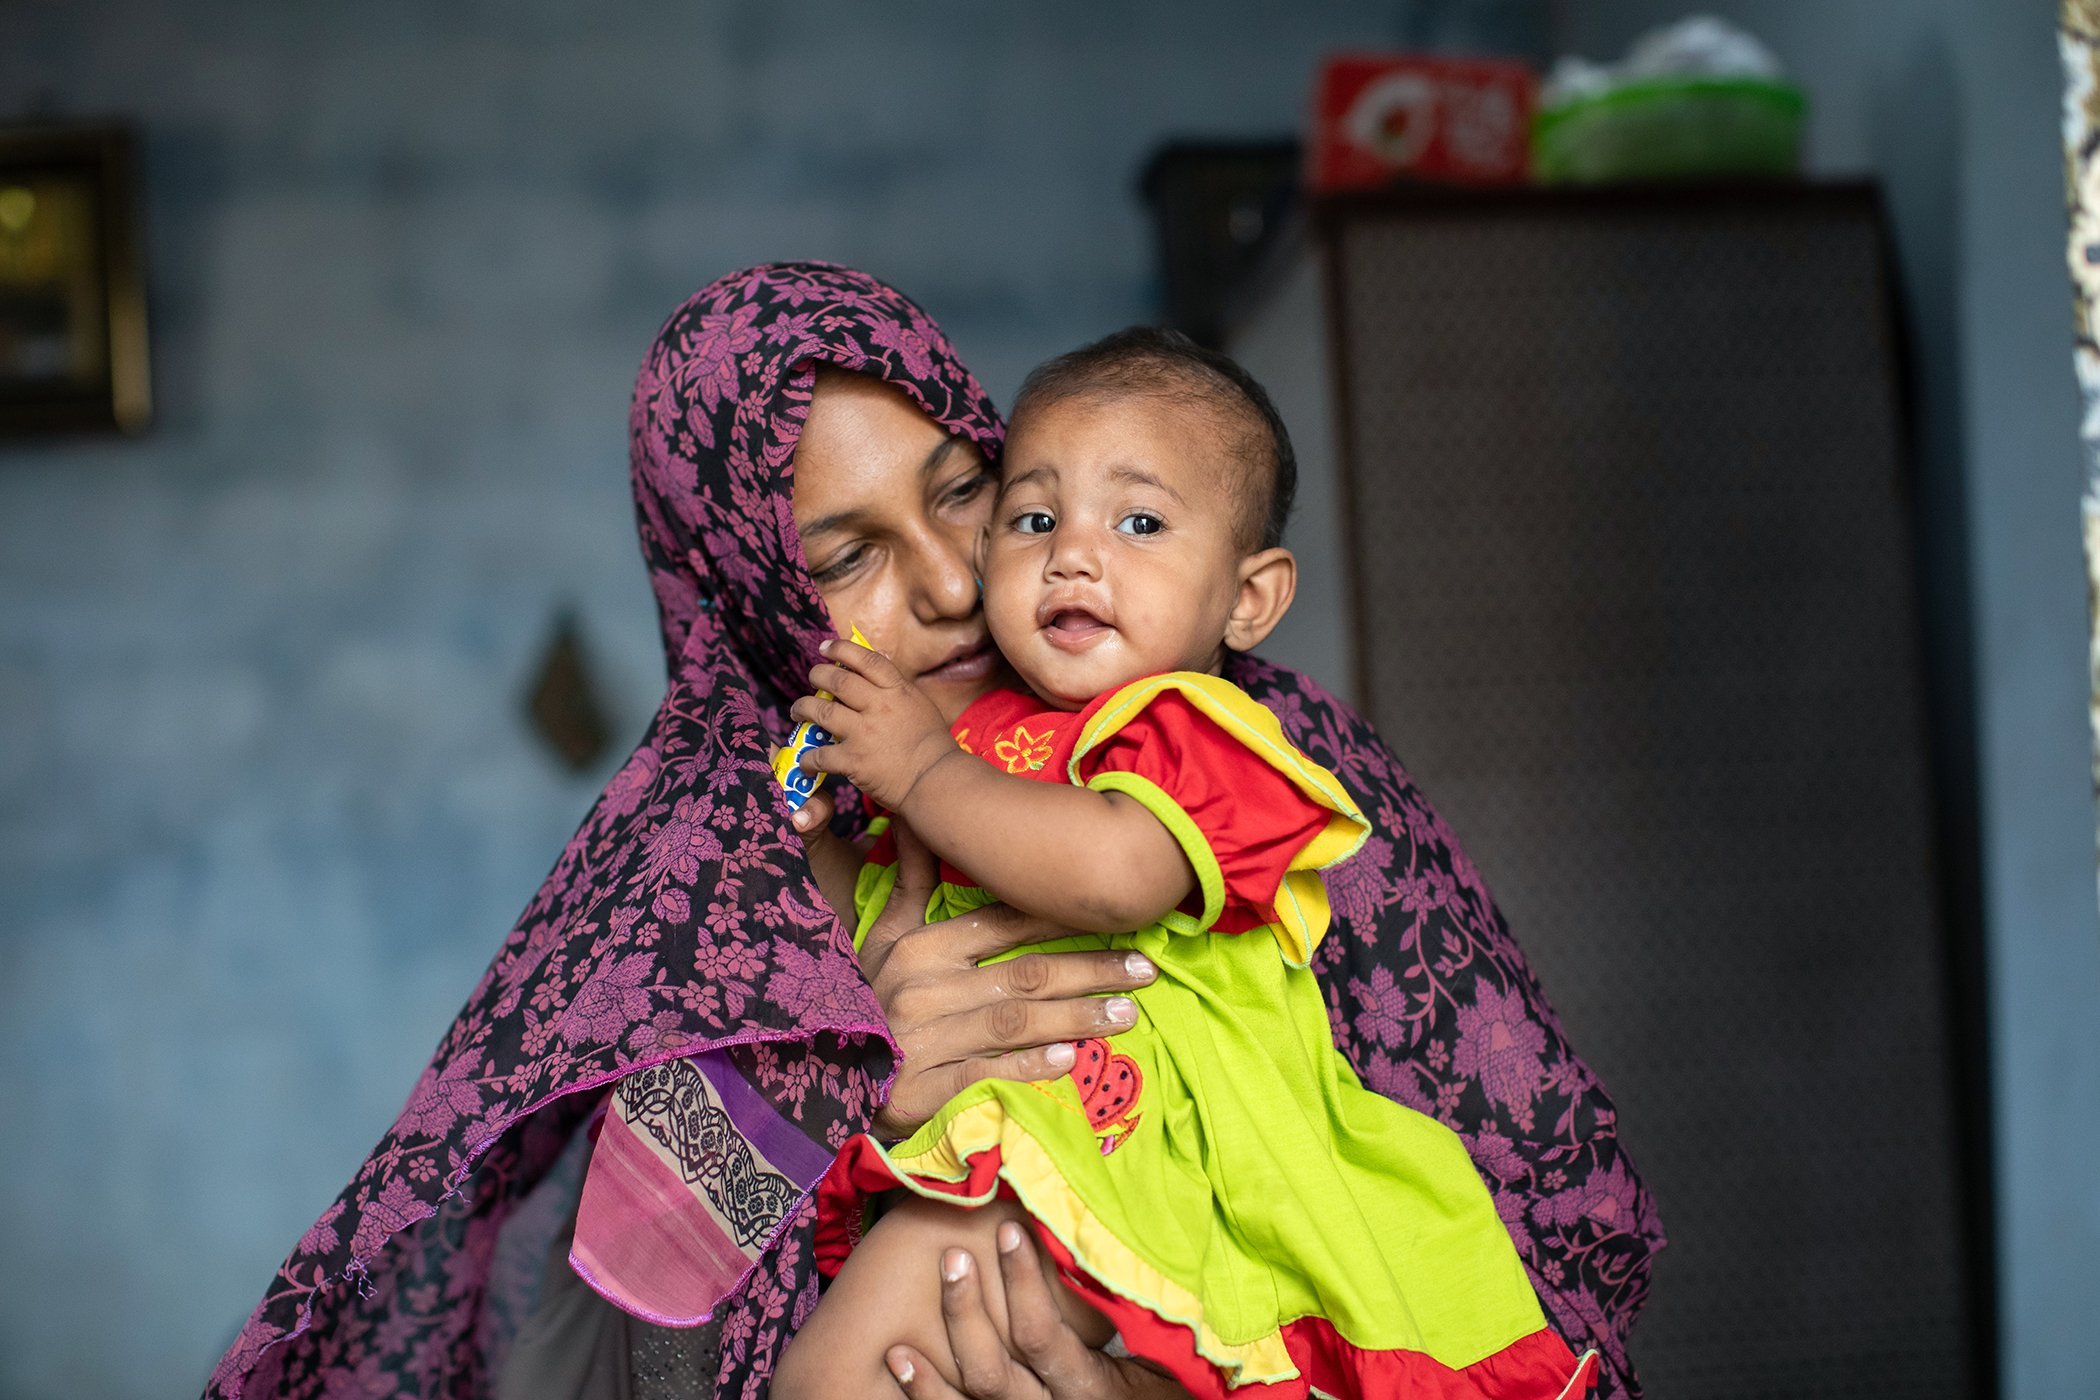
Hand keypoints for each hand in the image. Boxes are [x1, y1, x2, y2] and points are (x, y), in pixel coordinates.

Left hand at [791, 638, 960, 811]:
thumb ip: (897, 691)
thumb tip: (875, 676)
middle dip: (818, 675)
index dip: (841, 649)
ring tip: (798, 710)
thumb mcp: (920, 706)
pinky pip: (820, 755)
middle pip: (838, 680)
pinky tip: (805, 761)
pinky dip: (808, 758)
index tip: (826, 648)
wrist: (935, 780)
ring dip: (803, 708)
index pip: (866, 659)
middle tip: (812, 677)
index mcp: (897, 691)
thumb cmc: (933, 746)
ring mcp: (863, 733)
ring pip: (821, 711)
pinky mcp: (853, 760)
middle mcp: (878, 706)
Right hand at [858, 820, 1156, 1141]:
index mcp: (922, 945)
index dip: (1060, 918)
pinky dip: (1030, 1066)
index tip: (1113, 917)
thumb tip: (919, 818)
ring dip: (1077, 1017)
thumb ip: (911, 882)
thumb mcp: (881, 937)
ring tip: (1126, 1015)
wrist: (817, 1073)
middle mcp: (926, 985)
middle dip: (1091, 970)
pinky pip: (987, 1071)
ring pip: (1016, 1020)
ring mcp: (924, 1036)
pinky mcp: (922, 1085)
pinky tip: (1072, 1062)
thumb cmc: (862, 998)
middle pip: (1025, 972)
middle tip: (1145, 970)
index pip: (1003, 922)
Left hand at [884, 1222, 1191, 1399]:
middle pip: (992, 1371)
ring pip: (971, 1396)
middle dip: (965, 1312)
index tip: (1006, 1230)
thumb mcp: (1160, 1362)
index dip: (1021, 1283)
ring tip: (913, 1312)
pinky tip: (898, 1359)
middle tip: (953, 1256)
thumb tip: (1125, 1253)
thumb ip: (1131, 1318)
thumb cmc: (1159, 1393)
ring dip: (937, 1355)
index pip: (1041, 1337)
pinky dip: (924, 1392)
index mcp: (1088, 1390)